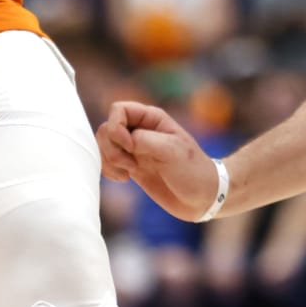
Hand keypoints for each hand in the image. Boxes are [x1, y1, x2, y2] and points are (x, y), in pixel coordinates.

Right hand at [97, 100, 219, 221]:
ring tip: (128, 173)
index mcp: (152, 119)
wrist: (202, 196)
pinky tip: (124, 179)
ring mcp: (134, 149)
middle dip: (111, 148)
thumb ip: (145, 140)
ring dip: (109, 160)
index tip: (130, 147)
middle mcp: (140, 130)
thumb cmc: (193, 170)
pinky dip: (108, 170)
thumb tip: (123, 140)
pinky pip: (107, 161)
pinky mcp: (131, 166)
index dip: (116, 127)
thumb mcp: (172, 151)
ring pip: (104, 145)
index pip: (118, 109)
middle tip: (130, 164)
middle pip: (107, 128)